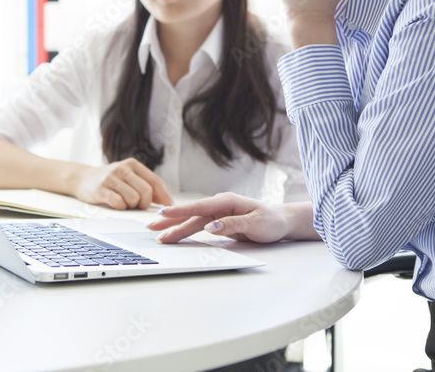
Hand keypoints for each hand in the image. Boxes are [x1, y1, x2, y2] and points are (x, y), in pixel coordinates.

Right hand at [71, 157, 173, 209]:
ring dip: (131, 206)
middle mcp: (123, 168)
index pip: (155, 181)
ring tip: (124, 203)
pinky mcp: (101, 189)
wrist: (82, 179)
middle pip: (146, 192)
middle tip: (137, 206)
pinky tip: (115, 204)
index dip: (164, 196)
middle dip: (144, 203)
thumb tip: (166, 200)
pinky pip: (118, 203)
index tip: (169, 206)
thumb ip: (145, 184)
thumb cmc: (110, 180)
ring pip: (133, 199)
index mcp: (133, 164)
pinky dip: (120, 207)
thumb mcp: (128, 176)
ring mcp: (111, 178)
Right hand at [147, 192, 299, 243]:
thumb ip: (233, 224)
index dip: (181, 211)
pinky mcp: (219, 222)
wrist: (282, 221)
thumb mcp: (255, 223)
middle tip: (152, 227)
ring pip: (193, 221)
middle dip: (171, 220)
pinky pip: (199, 226)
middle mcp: (220, 205)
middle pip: (192, 214)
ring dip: (176, 228)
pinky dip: (186, 230)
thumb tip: (211, 226)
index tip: (164, 212)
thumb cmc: (271, 221)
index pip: (200, 206)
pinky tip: (175, 233)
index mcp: (228, 201)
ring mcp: (218, 213)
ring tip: (159, 234)